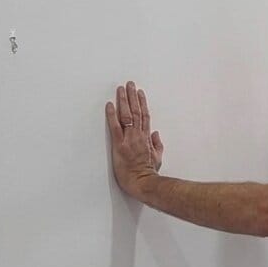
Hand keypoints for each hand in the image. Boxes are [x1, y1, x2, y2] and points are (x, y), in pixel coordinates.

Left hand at [106, 81, 164, 197]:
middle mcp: (138, 135)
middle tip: (130, 84)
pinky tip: (110, 105)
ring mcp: (129, 139)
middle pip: (136, 111)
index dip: (142, 103)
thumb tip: (156, 134)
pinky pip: (115, 126)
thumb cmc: (149, 173)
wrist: (143, 182)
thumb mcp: (158, 158)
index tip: (140, 93)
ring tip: (121, 89)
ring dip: (124, 100)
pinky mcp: (119, 145)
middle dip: (133, 96)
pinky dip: (112, 115)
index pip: (145, 116)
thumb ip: (157, 145)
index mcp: (147, 138)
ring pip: (127, 115)